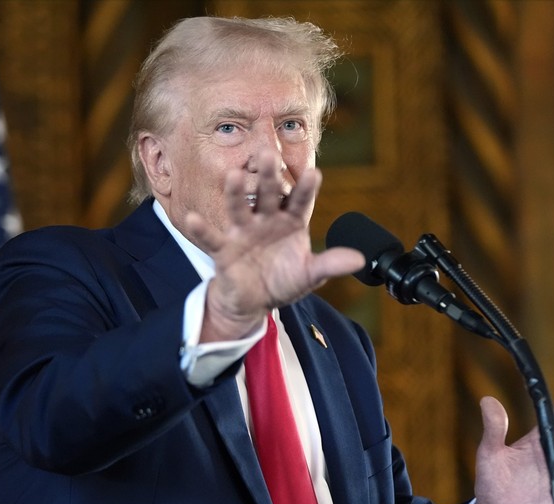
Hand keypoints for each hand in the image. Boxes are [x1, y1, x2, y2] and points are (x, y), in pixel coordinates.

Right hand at [188, 149, 364, 341]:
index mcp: (291, 221)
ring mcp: (244, 232)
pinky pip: (212, 238)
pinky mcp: (224, 249)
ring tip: (234, 176)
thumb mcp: (309, 275)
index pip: (301, 202)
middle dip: (270, 177)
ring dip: (236, 193)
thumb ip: (330, 265)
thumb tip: (360, 260)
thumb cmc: (283, 280)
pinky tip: (192, 219)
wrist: (254, 299)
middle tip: (269, 153)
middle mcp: (267, 220)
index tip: (314, 174)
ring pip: (239, 208)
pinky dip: (201, 229)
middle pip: (269, 195)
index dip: (306, 189)